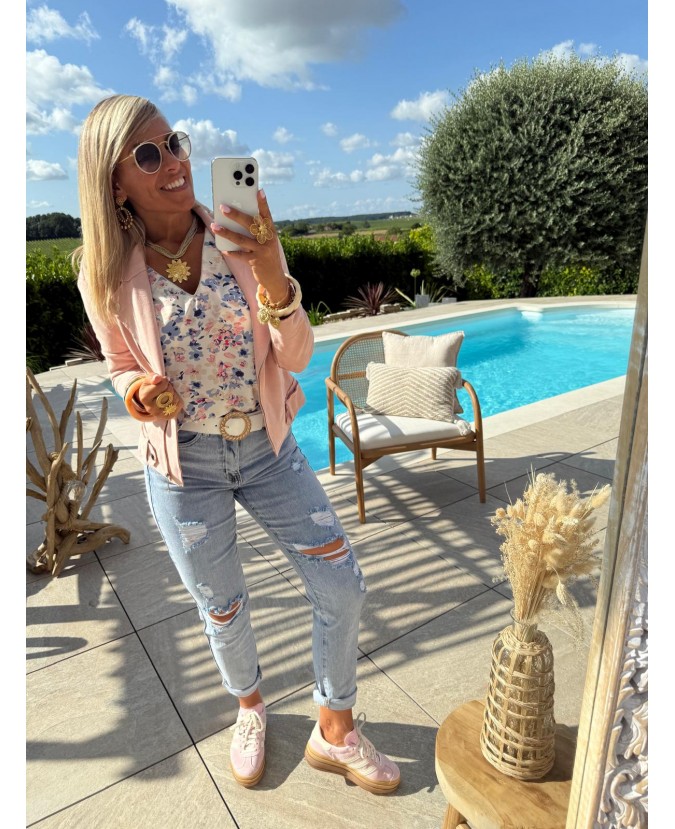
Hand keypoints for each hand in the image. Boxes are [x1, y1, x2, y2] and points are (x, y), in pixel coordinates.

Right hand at [135, 374, 182, 419]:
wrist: (151, 400)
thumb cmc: (150, 387)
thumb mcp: (149, 380)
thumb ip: (153, 377)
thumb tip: (157, 378)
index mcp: (144, 397)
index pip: (162, 386)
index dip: (165, 381)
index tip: (162, 381)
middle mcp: (151, 408)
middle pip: (169, 392)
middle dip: (170, 386)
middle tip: (166, 387)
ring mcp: (160, 414)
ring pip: (175, 398)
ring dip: (174, 393)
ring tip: (168, 392)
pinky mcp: (169, 416)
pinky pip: (179, 404)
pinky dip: (178, 399)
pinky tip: (172, 398)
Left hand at [210, 189, 289, 304]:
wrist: (275, 277)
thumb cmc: (266, 254)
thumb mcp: (265, 241)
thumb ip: (255, 230)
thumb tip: (235, 217)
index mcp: (271, 231)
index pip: (267, 215)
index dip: (263, 203)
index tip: (259, 191)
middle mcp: (268, 240)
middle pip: (250, 224)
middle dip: (236, 215)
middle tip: (223, 207)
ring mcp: (262, 251)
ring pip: (242, 240)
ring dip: (227, 233)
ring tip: (214, 226)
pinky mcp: (256, 262)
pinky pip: (240, 256)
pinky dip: (231, 253)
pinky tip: (223, 250)